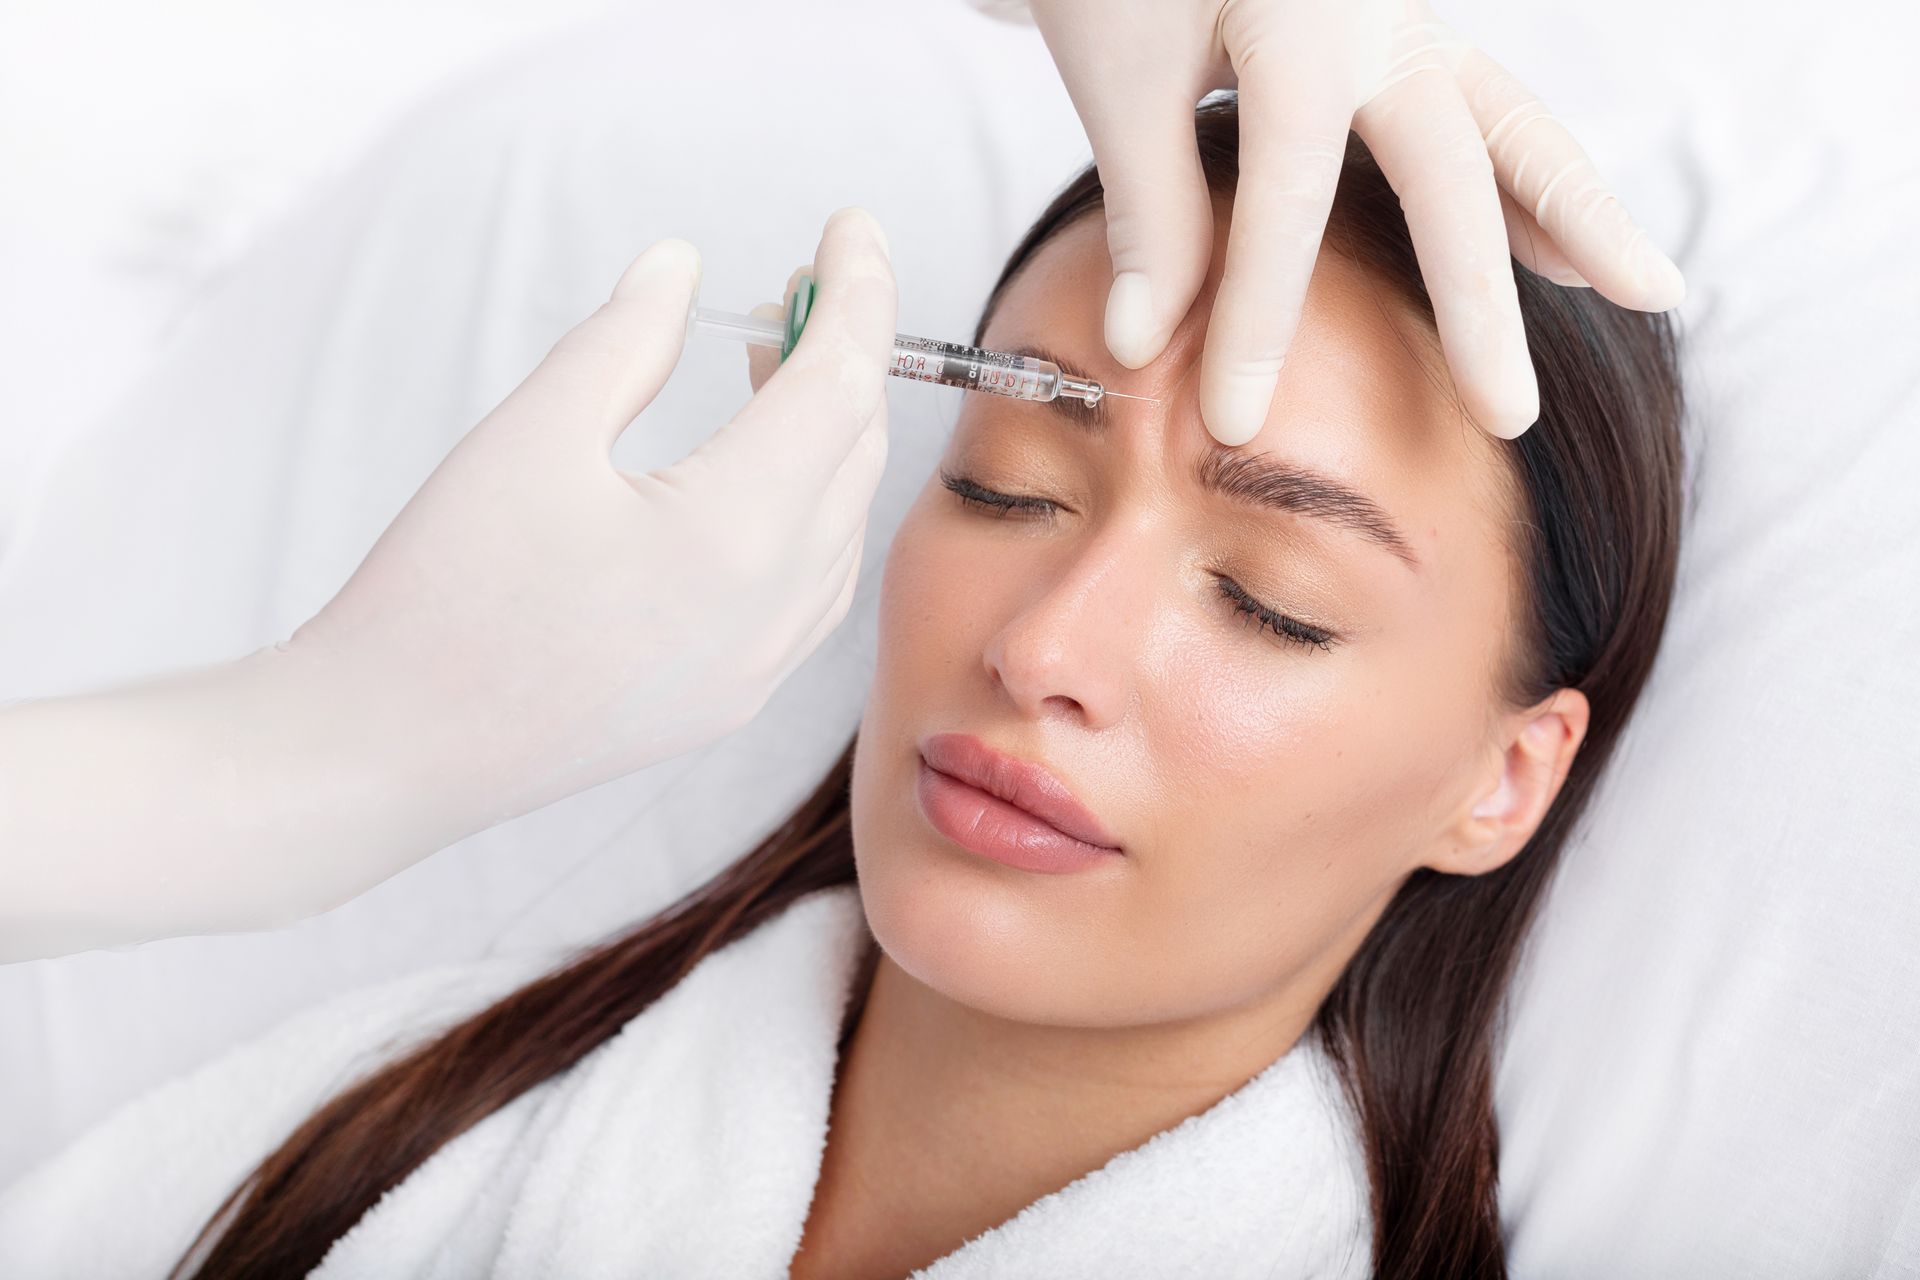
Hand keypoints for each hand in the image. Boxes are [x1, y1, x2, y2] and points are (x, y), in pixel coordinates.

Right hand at [0, 207, 895, 959]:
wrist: (385, 754)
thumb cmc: (442, 594)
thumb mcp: (531, 435)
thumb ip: (627, 339)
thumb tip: (684, 268)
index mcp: (739, 534)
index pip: (843, 382)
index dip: (858, 289)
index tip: (850, 223)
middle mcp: (778, 612)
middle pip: (856, 449)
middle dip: (843, 353)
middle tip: (797, 283)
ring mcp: (762, 669)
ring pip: (843, 520)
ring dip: (826, 431)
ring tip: (767, 360)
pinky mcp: (732, 700)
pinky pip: (814, 587)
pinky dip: (808, 509)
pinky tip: (756, 469)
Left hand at [1024, 0, 1686, 442]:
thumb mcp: (1115, 68)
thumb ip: (1145, 207)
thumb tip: (1142, 348)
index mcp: (1302, 19)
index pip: (1290, 197)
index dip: (1258, 318)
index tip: (1229, 423)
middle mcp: (1379, 13)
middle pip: (1452, 171)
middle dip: (1480, 306)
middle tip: (1508, 417)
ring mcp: (1403, 16)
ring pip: (1512, 125)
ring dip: (1580, 217)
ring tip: (1655, 295)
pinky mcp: (1399, 29)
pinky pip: (1485, 111)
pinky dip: (1527, 184)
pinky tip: (1560, 258)